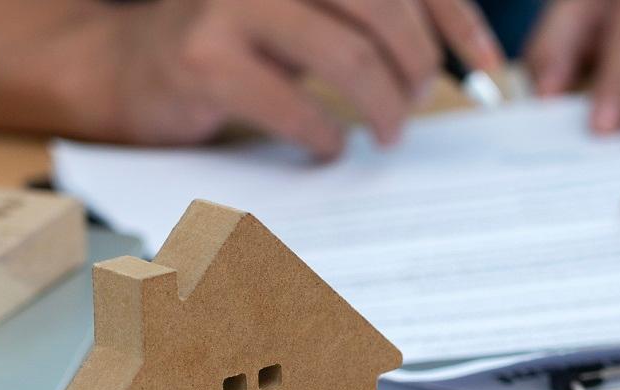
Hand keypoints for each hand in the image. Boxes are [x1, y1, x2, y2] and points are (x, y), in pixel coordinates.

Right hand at [102, 0, 501, 156]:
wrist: (130, 68)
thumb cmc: (238, 47)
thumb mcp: (307, 19)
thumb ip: (366, 22)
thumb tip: (458, 58)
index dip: (456, 18)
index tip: (489, 65)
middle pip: (382, 6)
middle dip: (418, 64)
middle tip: (418, 103)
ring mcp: (234, 7)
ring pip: (347, 56)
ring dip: (384, 108)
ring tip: (387, 134)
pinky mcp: (204, 58)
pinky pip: (296, 106)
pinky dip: (326, 136)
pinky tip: (329, 147)